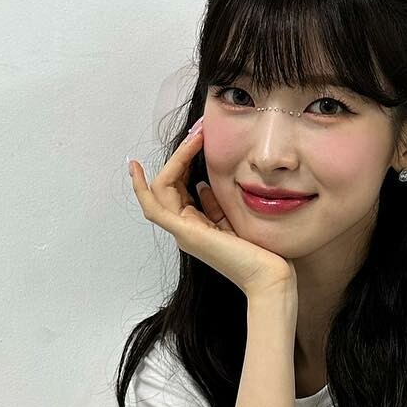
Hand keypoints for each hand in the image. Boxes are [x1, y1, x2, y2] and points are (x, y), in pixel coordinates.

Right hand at [129, 122, 296, 298]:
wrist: (270, 276)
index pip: (178, 188)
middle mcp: (185, 230)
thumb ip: (215, 205)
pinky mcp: (186, 233)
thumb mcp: (234, 220)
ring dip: (176, 159)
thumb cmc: (260, 253)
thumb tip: (201, 185)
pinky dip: (141, 187)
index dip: (181, 162)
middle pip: (168, 185)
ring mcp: (182, 232)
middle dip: (181, 154)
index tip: (196, 138)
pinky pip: (153, 206)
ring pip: (161, 189)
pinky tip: (136, 168)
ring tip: (195, 137)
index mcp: (196, 227)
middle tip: (199, 130)